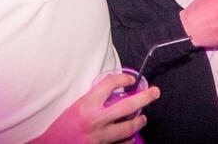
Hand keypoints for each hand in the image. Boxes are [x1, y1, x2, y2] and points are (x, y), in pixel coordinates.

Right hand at [33, 73, 159, 143]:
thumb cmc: (62, 127)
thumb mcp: (76, 106)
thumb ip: (94, 99)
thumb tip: (113, 92)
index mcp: (86, 105)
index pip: (110, 84)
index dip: (123, 79)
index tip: (130, 80)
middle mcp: (95, 120)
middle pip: (127, 106)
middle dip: (145, 97)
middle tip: (154, 92)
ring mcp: (100, 137)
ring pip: (128, 127)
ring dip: (139, 121)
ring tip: (142, 118)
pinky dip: (128, 139)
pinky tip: (128, 136)